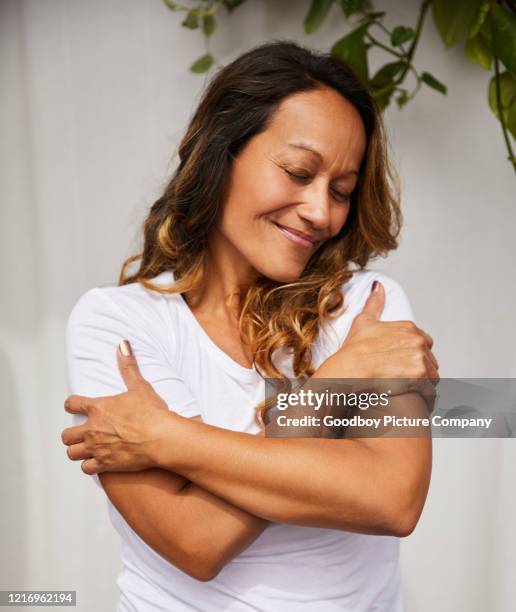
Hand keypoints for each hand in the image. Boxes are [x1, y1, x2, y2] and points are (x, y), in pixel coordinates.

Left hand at [61, 340, 172, 473]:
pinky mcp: (105, 464)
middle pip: (66, 435)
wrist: (161, 438)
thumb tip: (123, 344)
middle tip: (81, 432)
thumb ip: (128, 366)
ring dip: (78, 450)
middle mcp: (92, 429)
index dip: (71, 404)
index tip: (74, 406)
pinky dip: (90, 465)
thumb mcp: (140, 386)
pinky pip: (86, 469)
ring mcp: (97, 448)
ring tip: (86, 448)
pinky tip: (97, 461)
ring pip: (72, 453)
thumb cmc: (152, 412)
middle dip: (71, 434)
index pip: (71, 404)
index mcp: (98, 408)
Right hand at [315, 281, 438, 408]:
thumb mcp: (364, 322)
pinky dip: (423, 396)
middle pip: (430, 360)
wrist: (348, 370)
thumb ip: (374, 303)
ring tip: (405, 388)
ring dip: (422, 384)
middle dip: (418, 370)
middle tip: (400, 378)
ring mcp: (420, 357)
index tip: (399, 363)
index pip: (423, 344)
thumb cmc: (353, 350)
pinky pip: (430, 390)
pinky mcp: (419, 376)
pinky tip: (409, 395)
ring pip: (432, 376)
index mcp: (408, 327)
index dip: (412, 355)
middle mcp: (417, 340)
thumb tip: (378, 286)